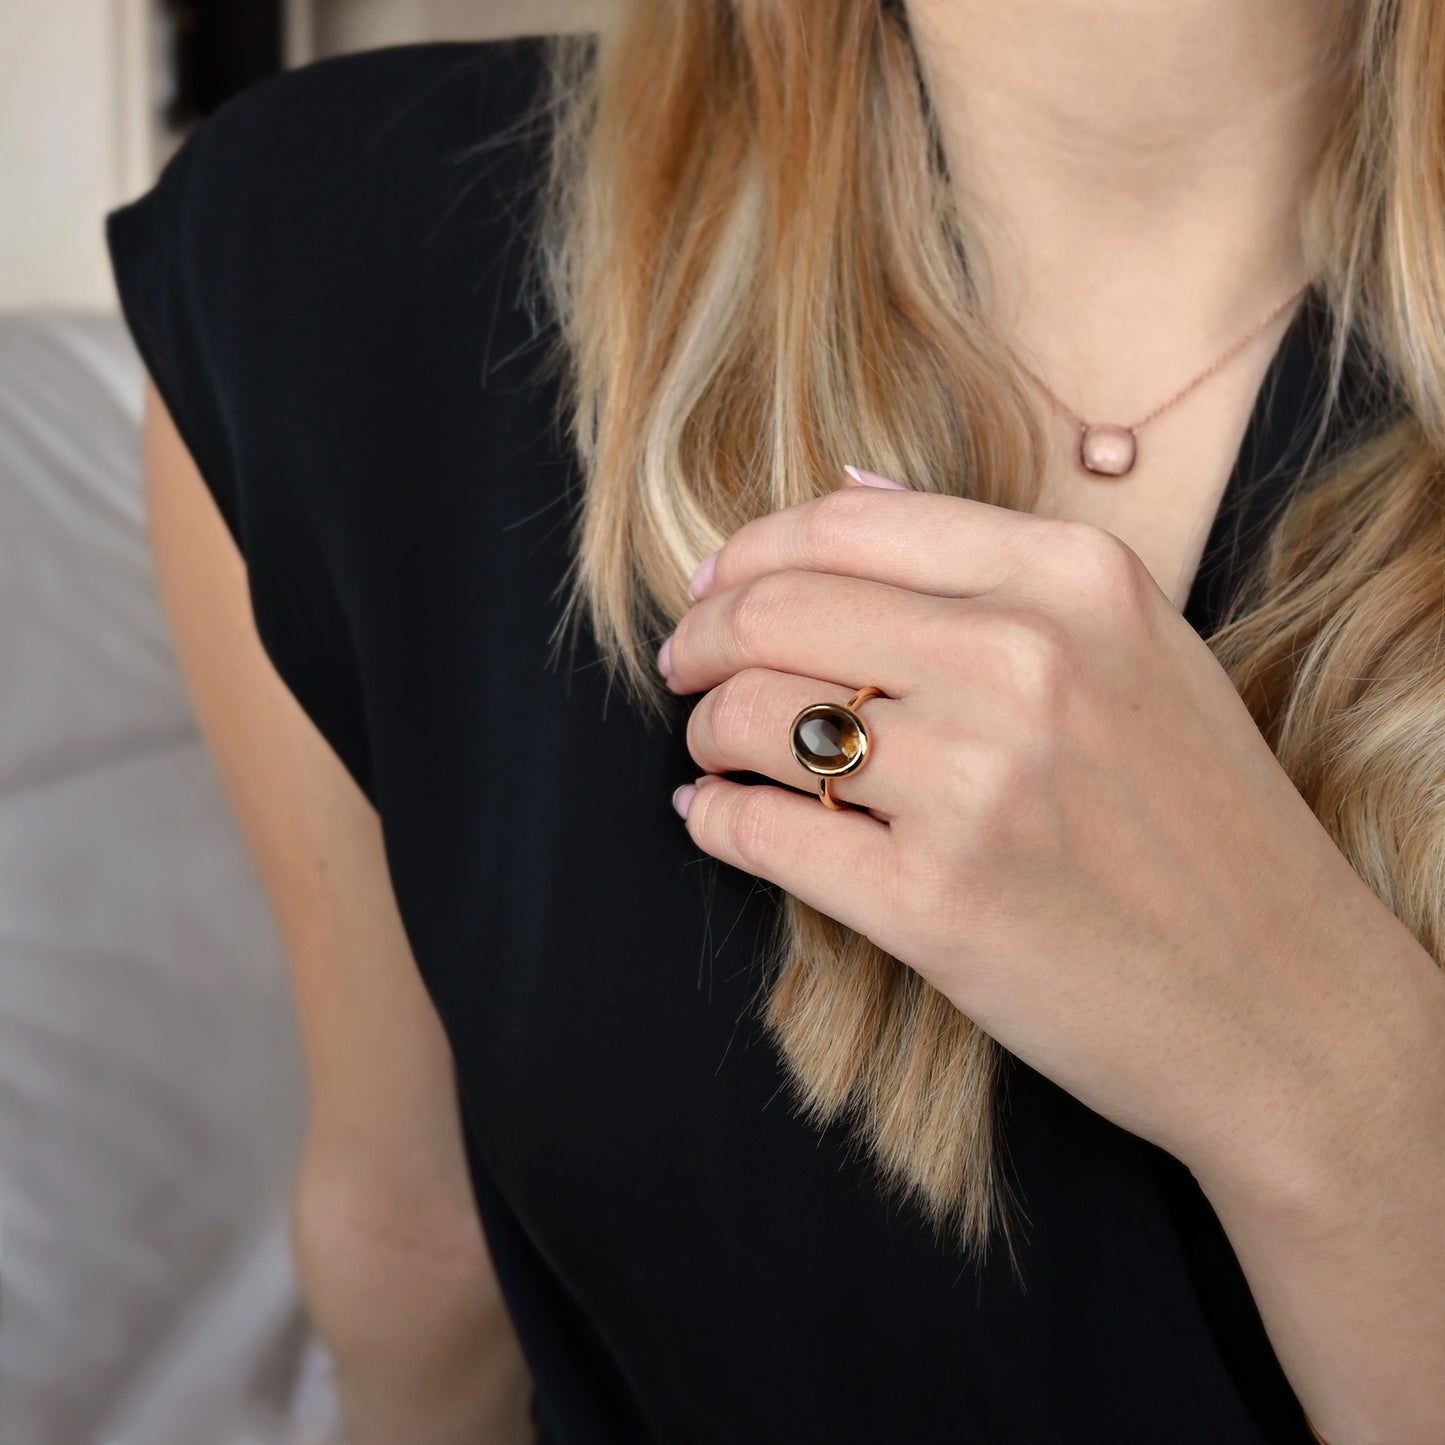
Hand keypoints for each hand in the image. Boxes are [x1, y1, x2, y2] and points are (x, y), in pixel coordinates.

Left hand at [660, 469, 1393, 1197]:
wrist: (1285, 1004)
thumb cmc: (1204, 824)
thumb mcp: (1140, 649)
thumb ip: (995, 562)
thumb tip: (846, 488)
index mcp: (1073, 580)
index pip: (841, 524)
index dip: (746, 553)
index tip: (713, 588)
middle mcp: (1022, 663)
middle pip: (774, 610)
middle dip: (700, 639)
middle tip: (684, 670)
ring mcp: (976, 786)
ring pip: (751, 716)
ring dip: (706, 731)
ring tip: (716, 750)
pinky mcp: (933, 904)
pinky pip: (758, 832)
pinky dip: (713, 820)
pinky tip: (716, 818)